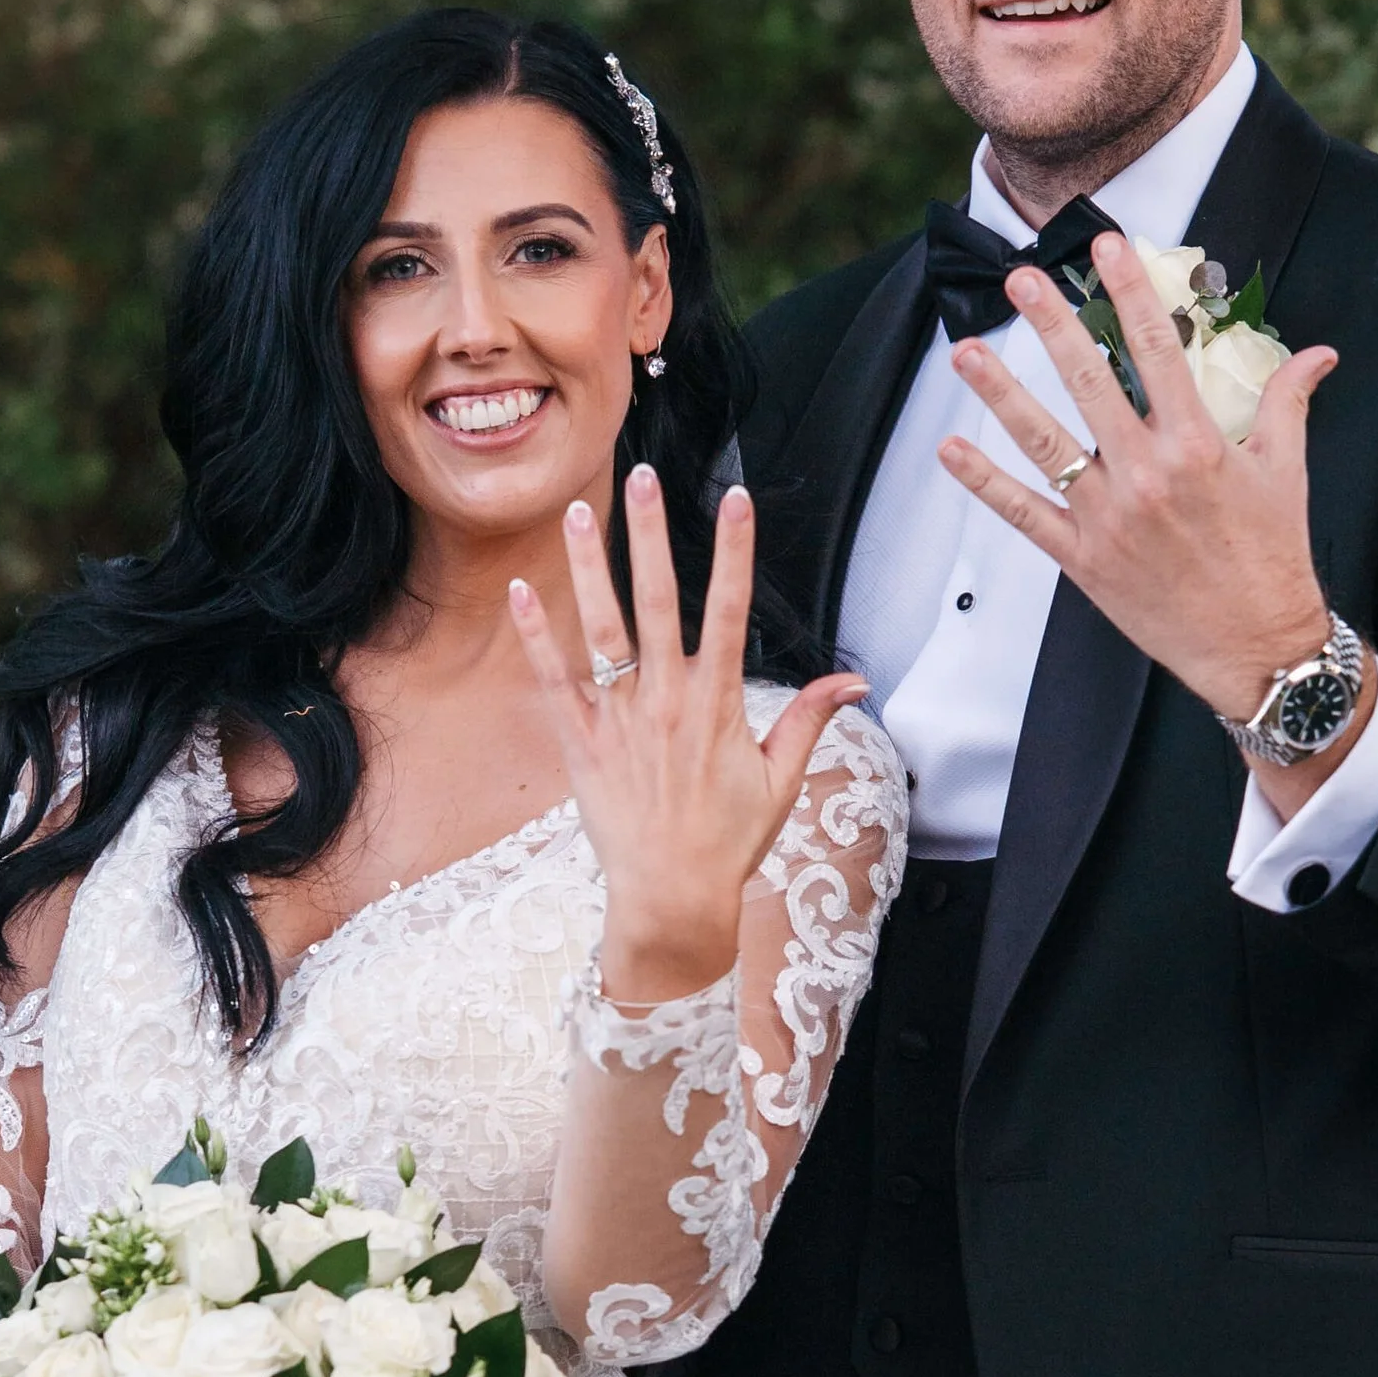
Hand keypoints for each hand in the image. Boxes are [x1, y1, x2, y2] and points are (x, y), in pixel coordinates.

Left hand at [509, 466, 866, 998]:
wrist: (672, 900)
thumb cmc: (730, 841)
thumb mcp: (782, 779)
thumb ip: (811, 719)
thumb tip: (855, 681)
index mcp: (719, 704)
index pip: (731, 609)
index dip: (736, 550)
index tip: (738, 499)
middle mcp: (668, 701)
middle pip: (660, 600)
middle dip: (652, 534)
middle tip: (643, 476)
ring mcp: (621, 719)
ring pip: (602, 628)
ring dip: (591, 567)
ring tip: (579, 512)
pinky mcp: (582, 743)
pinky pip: (556, 679)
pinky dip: (538, 636)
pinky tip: (522, 590)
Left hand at [940, 234, 1366, 812]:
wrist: (1258, 647)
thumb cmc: (1273, 555)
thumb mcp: (1288, 472)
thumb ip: (1289, 402)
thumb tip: (1319, 352)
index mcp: (1198, 445)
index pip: (1158, 350)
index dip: (1131, 292)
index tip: (1106, 248)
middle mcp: (1147, 474)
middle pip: (1090, 383)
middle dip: (1053, 325)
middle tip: (1020, 279)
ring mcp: (1109, 518)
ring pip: (1044, 443)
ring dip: (1002, 395)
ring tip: (965, 353)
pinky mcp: (1083, 559)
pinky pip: (1024, 515)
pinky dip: (985, 484)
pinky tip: (951, 451)